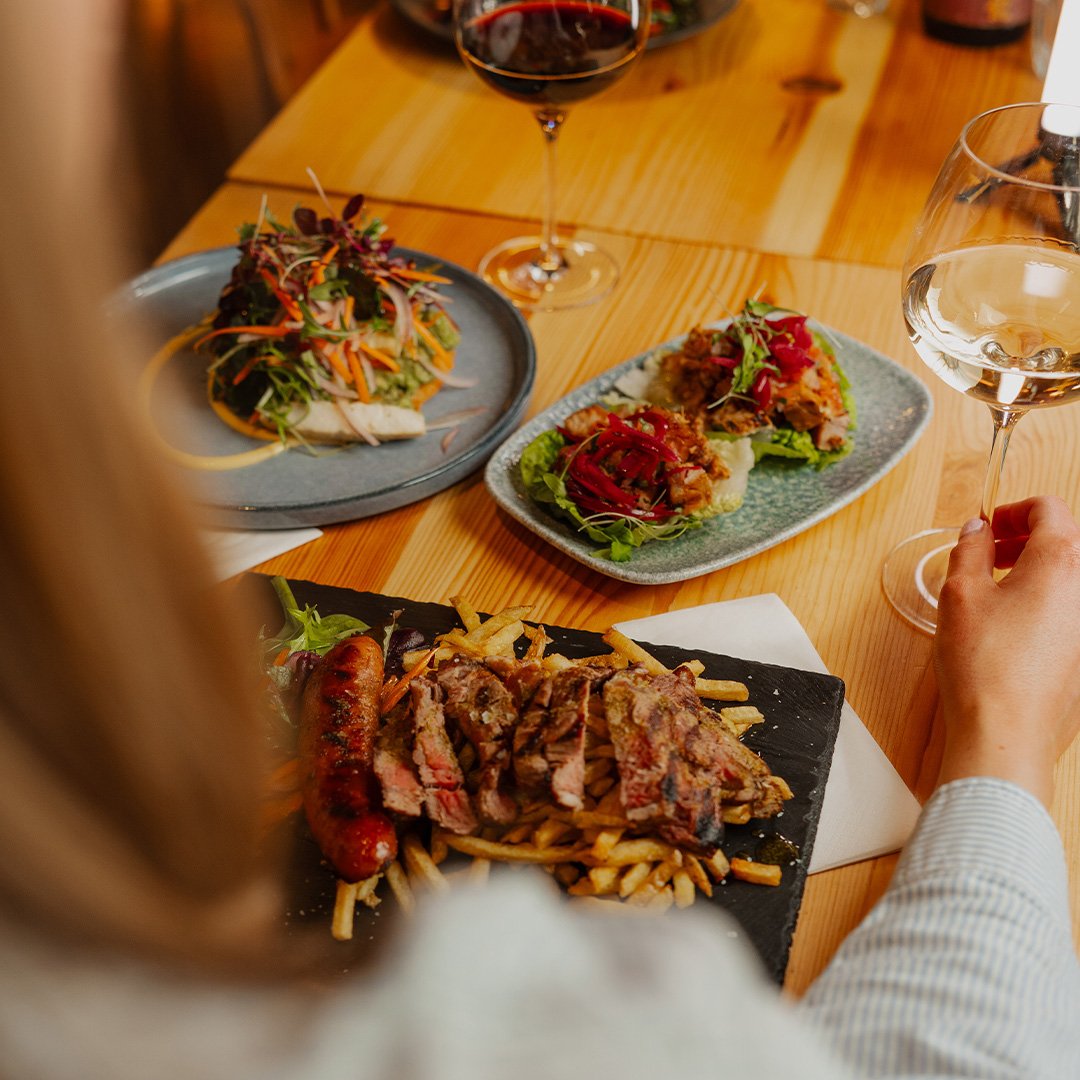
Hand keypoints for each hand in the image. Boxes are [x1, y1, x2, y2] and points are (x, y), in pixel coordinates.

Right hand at [933, 496, 1079, 804]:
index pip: (1050, 508)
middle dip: (1027, 538)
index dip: (1014, 509)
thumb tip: (976, 531)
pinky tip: (1010, 626)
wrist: (1007, 732)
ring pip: (1070, 579)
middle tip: (990, 552)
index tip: (990, 525)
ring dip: (1036, 571)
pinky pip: (1071, 612)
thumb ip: (969, 550)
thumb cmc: (985, 667)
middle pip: (1067, 542)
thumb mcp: (960, 594)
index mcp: (1062, 562)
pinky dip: (1046, 603)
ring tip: (996, 590)